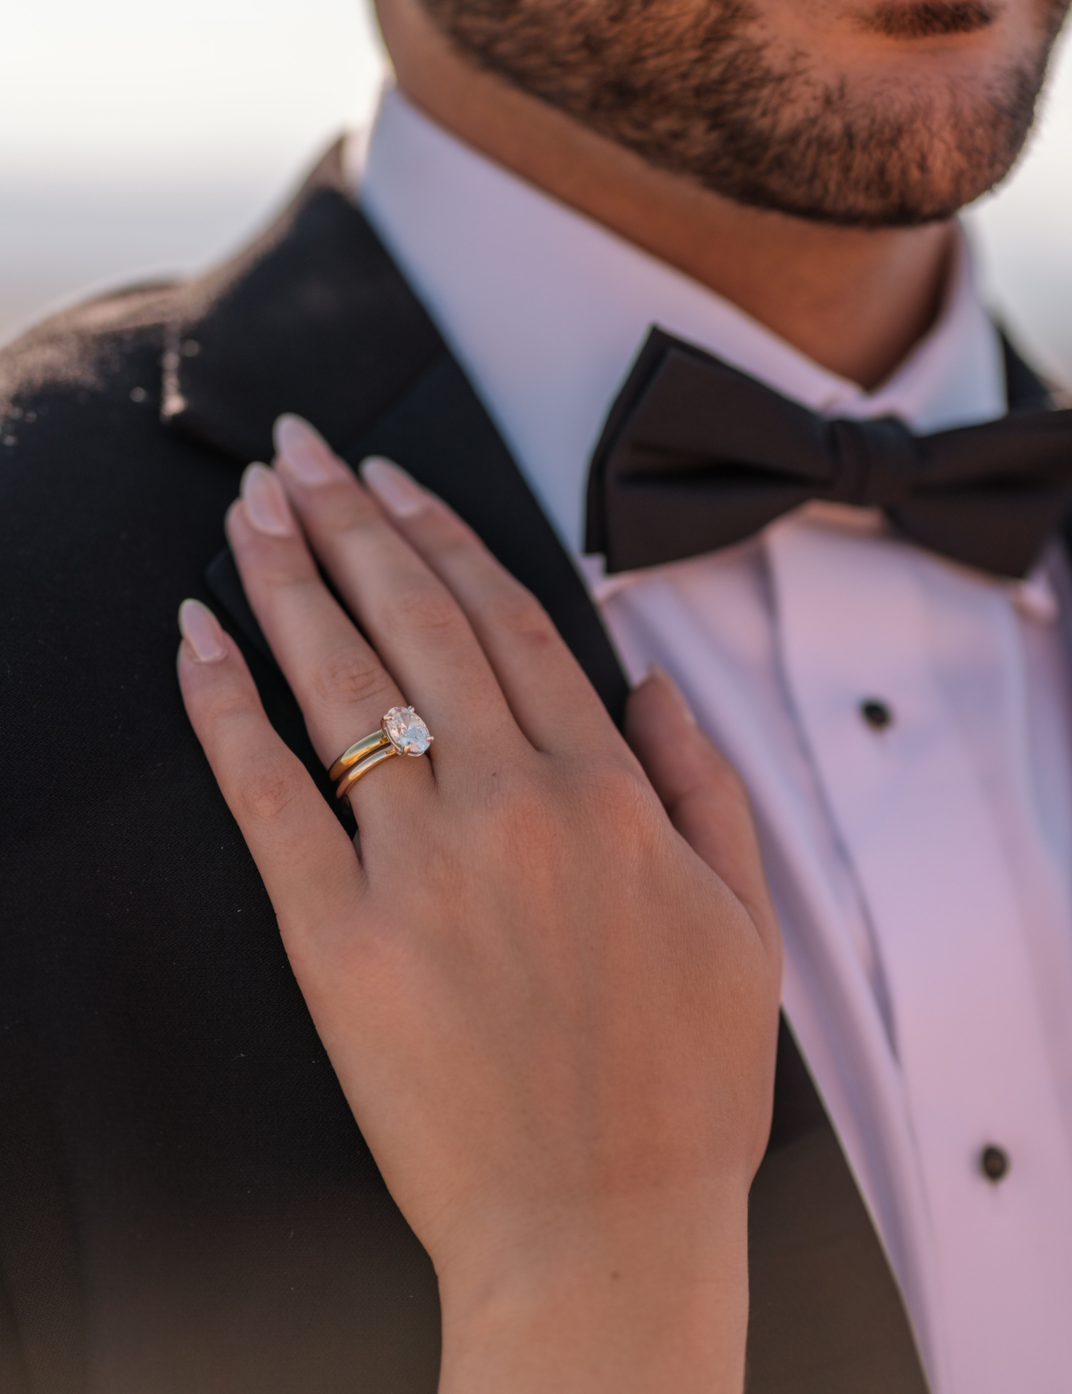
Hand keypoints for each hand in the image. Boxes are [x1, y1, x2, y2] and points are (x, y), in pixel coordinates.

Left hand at [177, 415, 781, 1393]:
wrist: (600, 1231)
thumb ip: (701, 784)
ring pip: (342, 683)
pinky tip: (196, 639)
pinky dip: (225, 708)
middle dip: (350, 520)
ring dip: (289, 579)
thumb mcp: (743, 920)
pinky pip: (268, 796)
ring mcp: (418, 867)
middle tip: (302, 451)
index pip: (510, 621)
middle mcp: (511, 804)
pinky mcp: (337, 939)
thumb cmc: (679, 1086)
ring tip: (252, 508)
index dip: (445, 535)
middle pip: (415, 622)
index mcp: (607, 793)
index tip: (397, 478)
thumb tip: (651, 681)